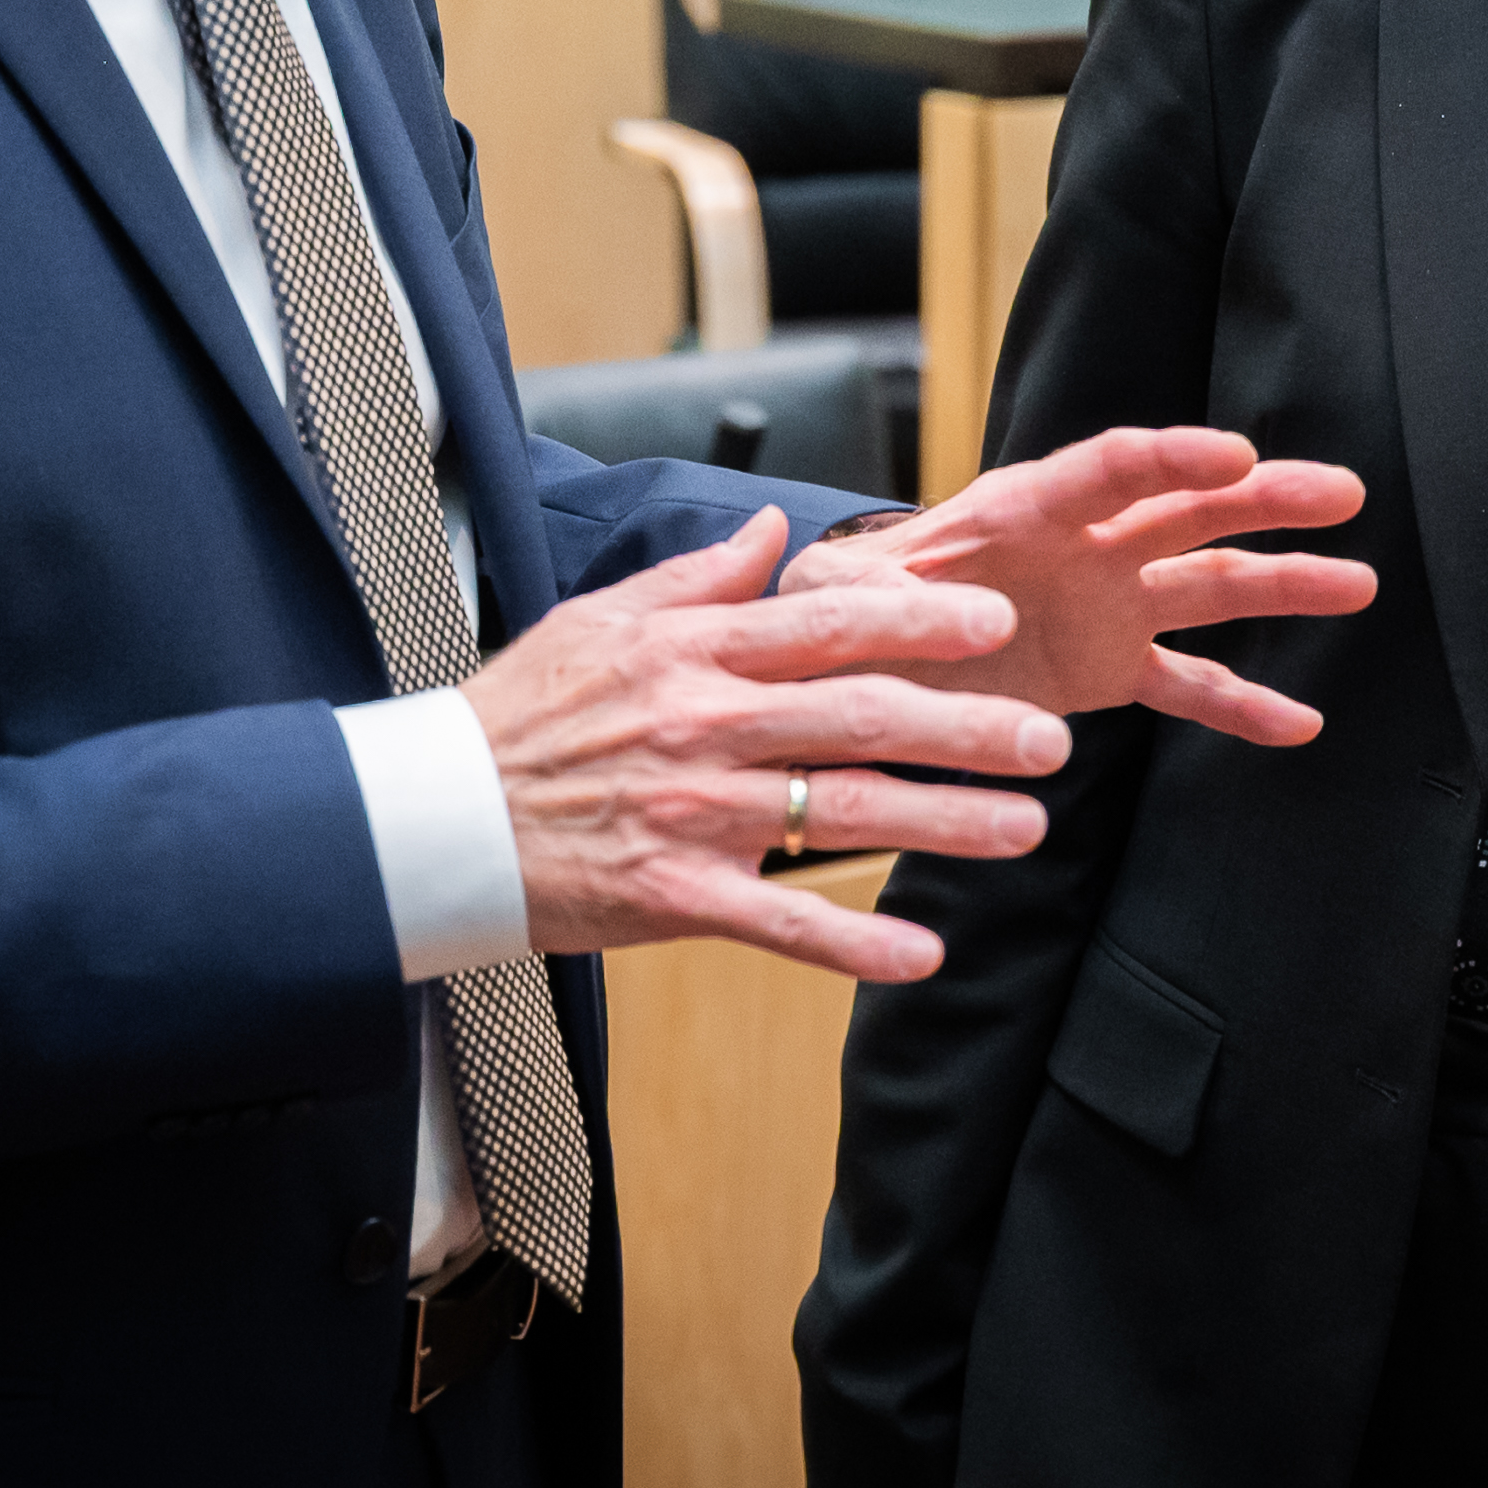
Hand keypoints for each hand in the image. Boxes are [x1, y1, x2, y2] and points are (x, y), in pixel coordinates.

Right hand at [460, 511, 1066, 981]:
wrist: (436, 816)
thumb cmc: (522, 714)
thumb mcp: (602, 619)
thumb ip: (699, 581)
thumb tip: (772, 534)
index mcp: (695, 653)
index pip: (830, 625)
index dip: (921, 620)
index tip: (995, 618)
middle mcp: (708, 727)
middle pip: (863, 719)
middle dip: (968, 726)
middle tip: (1050, 736)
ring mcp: (696, 815)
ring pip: (843, 815)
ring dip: (944, 823)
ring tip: (1026, 827)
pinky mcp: (676, 896)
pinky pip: (780, 923)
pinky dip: (853, 942)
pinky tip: (924, 952)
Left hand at [782, 425, 1371, 745]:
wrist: (860, 652)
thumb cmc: (845, 606)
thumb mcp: (840, 592)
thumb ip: (872, 591)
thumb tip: (942, 607)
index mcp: (1020, 511)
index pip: (1108, 469)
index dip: (1172, 456)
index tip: (1237, 455)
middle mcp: (1082, 546)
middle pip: (1185, 509)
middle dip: (1263, 498)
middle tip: (1342, 492)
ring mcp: (1107, 604)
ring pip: (1209, 586)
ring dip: (1282, 584)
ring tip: (1360, 584)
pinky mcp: (1111, 667)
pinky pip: (1188, 684)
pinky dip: (1241, 704)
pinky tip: (1300, 722)